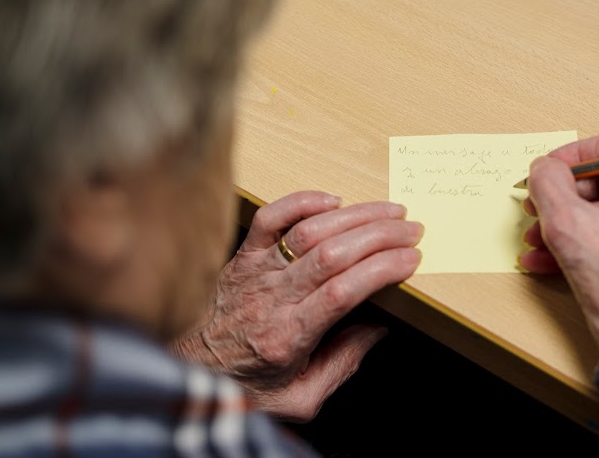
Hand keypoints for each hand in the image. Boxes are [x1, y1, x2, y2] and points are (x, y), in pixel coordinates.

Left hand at [171, 191, 422, 421]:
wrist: (186, 372)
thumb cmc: (244, 387)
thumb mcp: (300, 397)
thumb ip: (342, 364)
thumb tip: (378, 328)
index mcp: (289, 336)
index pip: (342, 292)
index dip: (382, 269)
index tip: (411, 258)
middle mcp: (272, 299)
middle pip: (333, 255)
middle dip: (380, 236)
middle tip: (411, 229)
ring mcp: (255, 273)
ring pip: (308, 232)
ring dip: (355, 216)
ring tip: (388, 211)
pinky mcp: (242, 256)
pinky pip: (268, 219)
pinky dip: (301, 202)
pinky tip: (332, 200)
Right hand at [519, 129, 598, 353]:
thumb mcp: (566, 220)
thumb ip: (547, 182)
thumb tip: (544, 168)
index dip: (572, 155)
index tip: (547, 172)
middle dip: (560, 200)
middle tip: (536, 211)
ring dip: (563, 226)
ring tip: (536, 243)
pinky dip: (580, 246)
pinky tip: (546, 262)